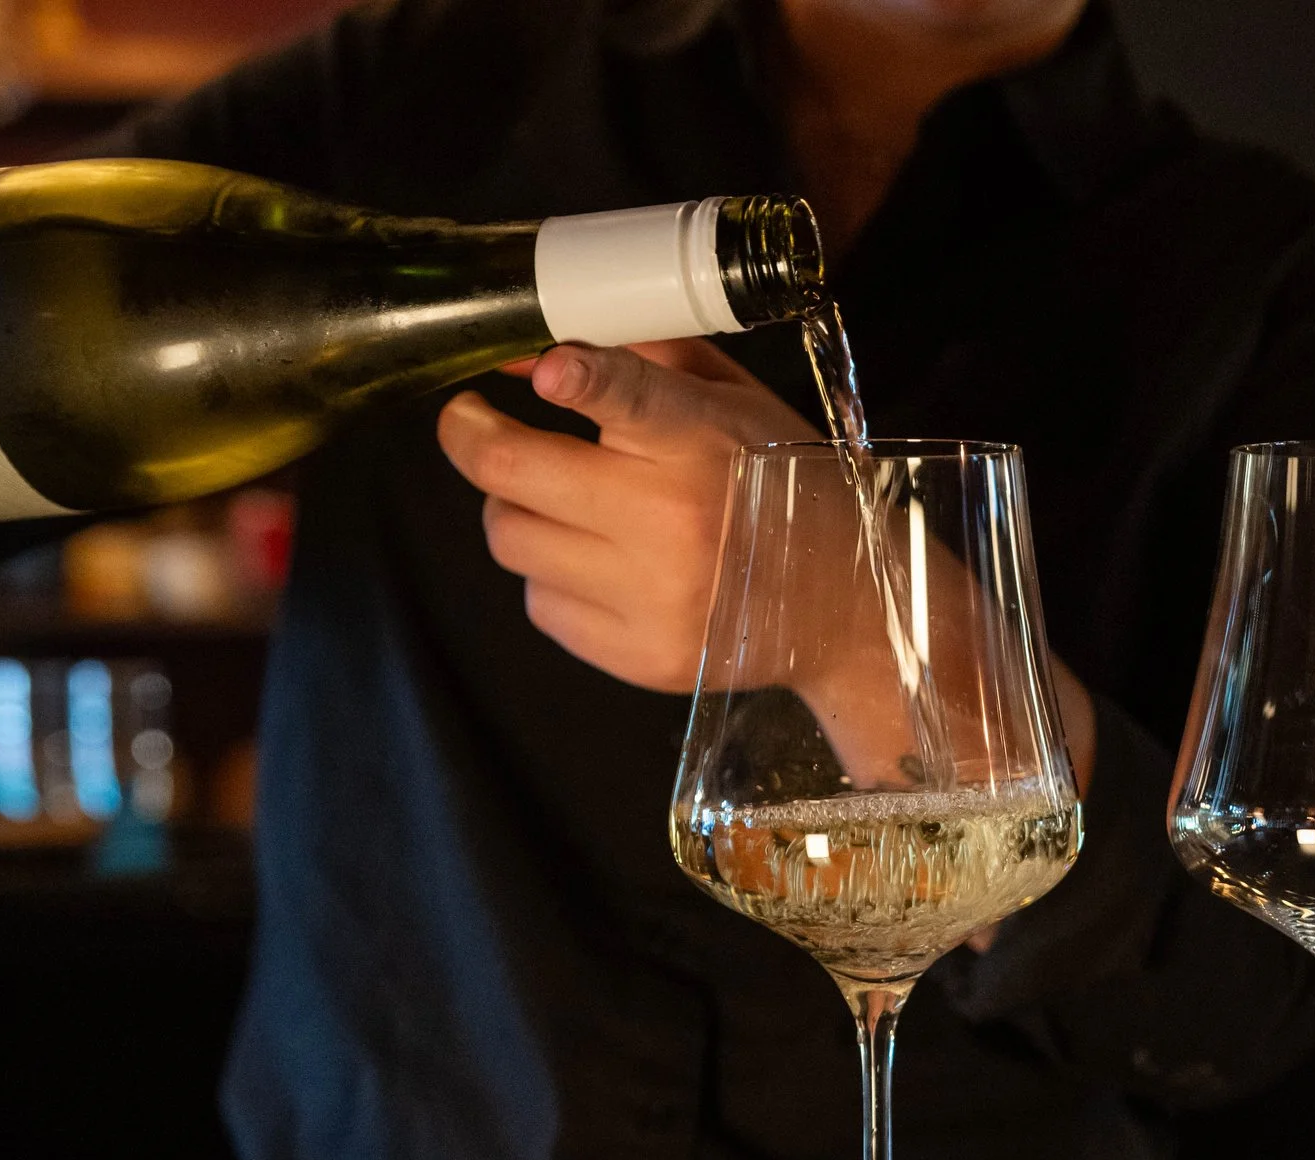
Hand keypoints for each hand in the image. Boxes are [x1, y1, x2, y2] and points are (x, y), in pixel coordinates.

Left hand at [437, 338, 816, 692]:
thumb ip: (637, 357)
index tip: (542, 370)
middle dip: (470, 436)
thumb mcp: (732, 401)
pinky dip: (554, 577)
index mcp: (702, 443)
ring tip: (555, 501)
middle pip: (512, 472)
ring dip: (518, 510)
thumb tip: (528, 350)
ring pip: (510, 538)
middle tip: (471, 422)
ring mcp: (653, 596)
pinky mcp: (640, 654)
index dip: (576, 377)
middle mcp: (673, 522)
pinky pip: (541, 605)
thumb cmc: (781, 484)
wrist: (844, 605)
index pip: (628, 398)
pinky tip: (598, 564)